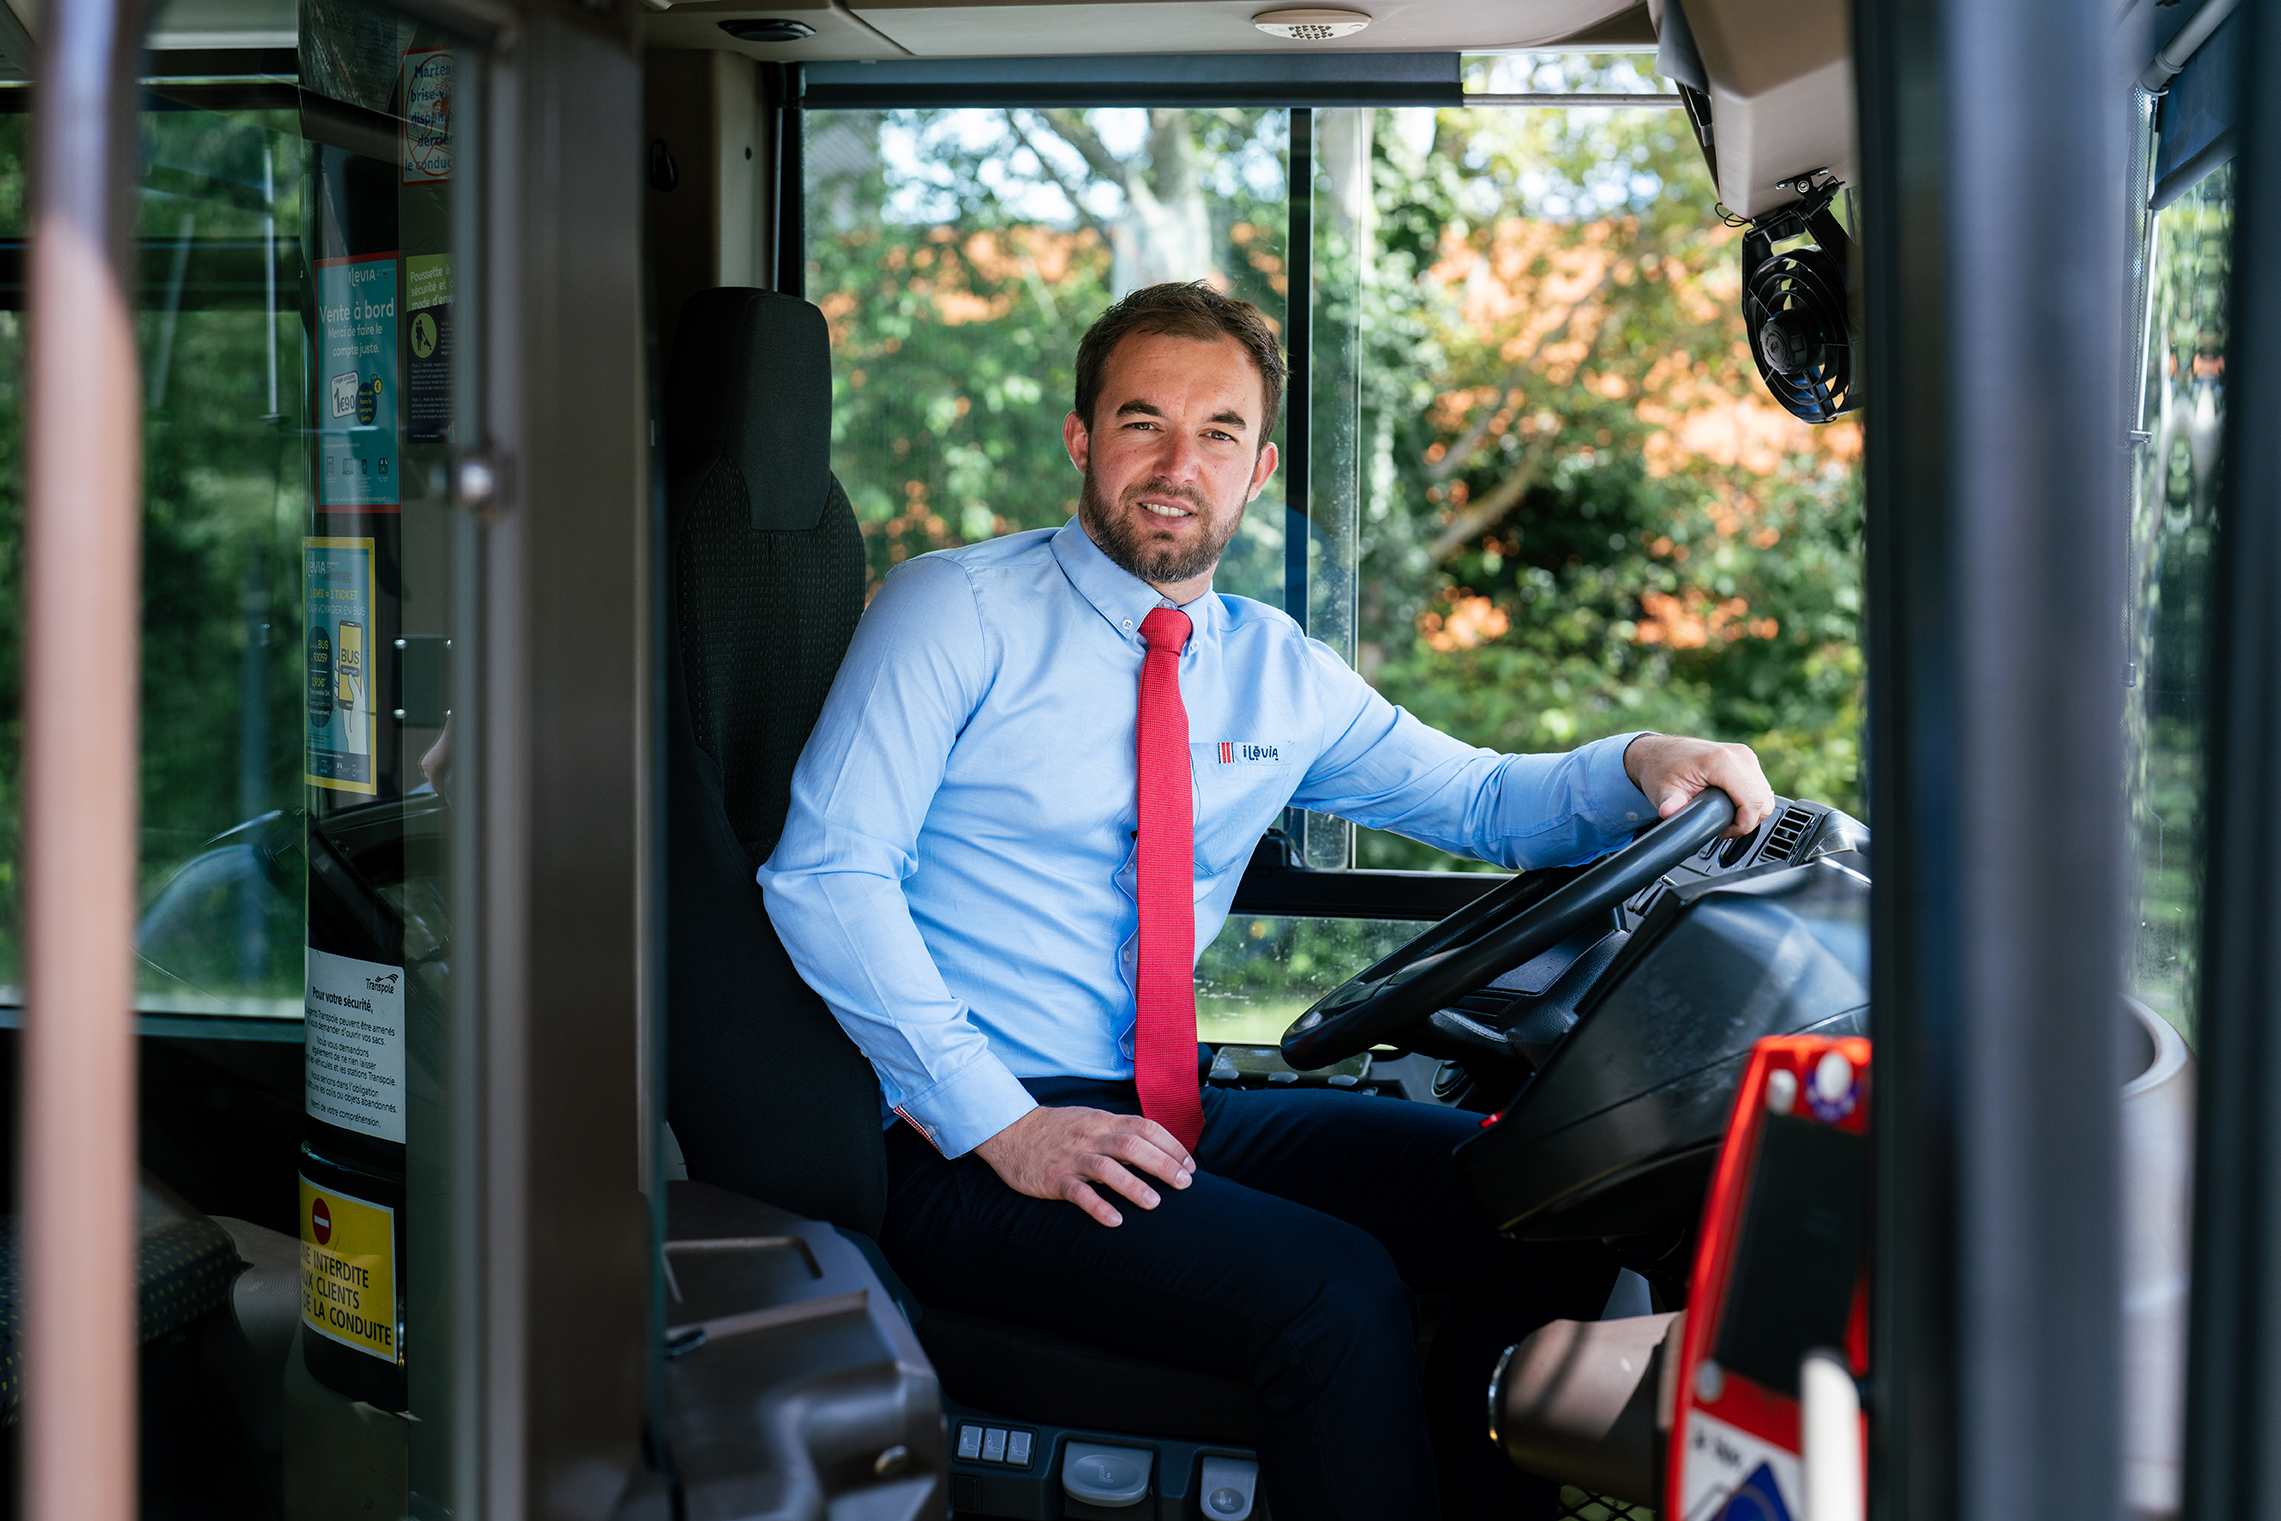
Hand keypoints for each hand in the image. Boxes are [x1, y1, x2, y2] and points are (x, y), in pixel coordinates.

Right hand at [973, 1105, 1195, 1226]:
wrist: (1012, 1132)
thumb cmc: (1059, 1130)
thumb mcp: (1092, 1121)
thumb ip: (1121, 1133)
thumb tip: (1158, 1150)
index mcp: (1104, 1121)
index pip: (1145, 1128)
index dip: (1171, 1146)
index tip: (1189, 1165)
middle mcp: (1091, 1137)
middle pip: (1132, 1146)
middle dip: (1163, 1164)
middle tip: (1184, 1184)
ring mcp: (1072, 1158)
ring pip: (1107, 1168)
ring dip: (1133, 1185)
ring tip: (1154, 1203)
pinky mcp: (1054, 1178)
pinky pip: (1078, 1193)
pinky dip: (1097, 1206)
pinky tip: (1114, 1220)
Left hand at [1622, 734, 1776, 838]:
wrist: (1660, 752)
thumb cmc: (1662, 768)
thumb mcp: (1662, 790)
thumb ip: (1670, 803)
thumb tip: (1670, 812)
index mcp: (1722, 761)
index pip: (1753, 801)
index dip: (1743, 824)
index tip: (1724, 832)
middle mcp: (1740, 755)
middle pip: (1763, 801)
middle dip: (1746, 821)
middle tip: (1722, 827)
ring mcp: (1746, 756)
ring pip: (1765, 796)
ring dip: (1749, 812)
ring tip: (1725, 817)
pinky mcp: (1747, 760)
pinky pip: (1760, 789)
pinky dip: (1750, 802)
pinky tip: (1731, 806)